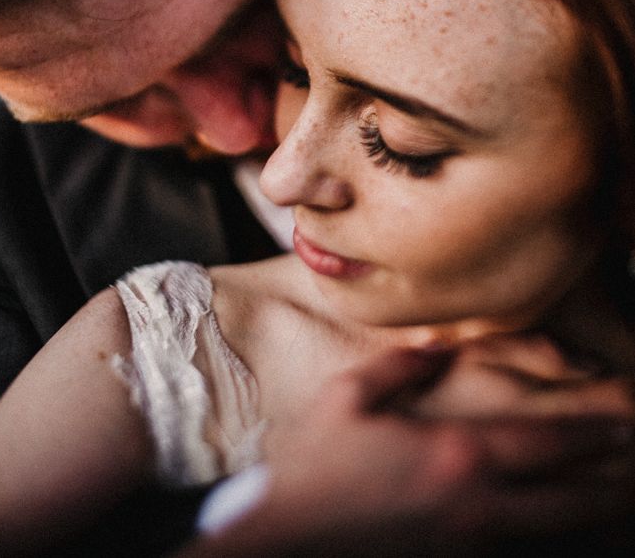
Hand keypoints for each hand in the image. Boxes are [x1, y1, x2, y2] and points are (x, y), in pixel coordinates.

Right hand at [185, 347, 634, 556]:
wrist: (287, 536)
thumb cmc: (315, 463)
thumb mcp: (347, 397)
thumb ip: (400, 367)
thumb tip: (438, 350)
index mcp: (453, 455)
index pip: (542, 445)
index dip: (591, 436)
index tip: (626, 425)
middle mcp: (473, 504)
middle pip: (566, 500)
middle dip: (613, 483)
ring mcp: (466, 540)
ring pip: (550, 531)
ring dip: (590, 513)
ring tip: (620, 501)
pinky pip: (514, 547)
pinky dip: (546, 535)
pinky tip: (552, 523)